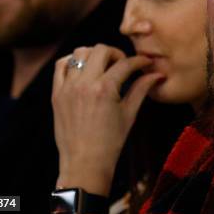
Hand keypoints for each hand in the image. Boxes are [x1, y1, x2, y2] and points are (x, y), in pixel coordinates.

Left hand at [52, 44, 163, 195]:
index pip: (125, 64)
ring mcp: (68, 87)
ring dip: (94, 54)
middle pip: (100, 50)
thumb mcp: (129, 114)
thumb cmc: (110, 142)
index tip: (145, 62)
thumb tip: (157, 75)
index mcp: (105, 89)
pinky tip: (83, 70)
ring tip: (103, 66)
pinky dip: (72, 61)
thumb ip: (141, 89)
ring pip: (79, 53)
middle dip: (116, 53)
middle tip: (123, 64)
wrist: (84, 163)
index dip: (139, 61)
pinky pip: (60, 66)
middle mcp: (84, 83)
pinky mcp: (56, 93)